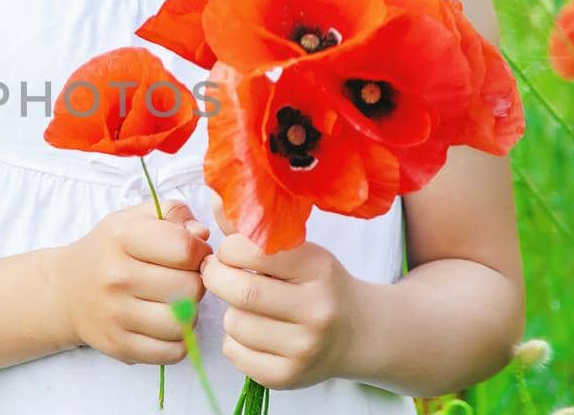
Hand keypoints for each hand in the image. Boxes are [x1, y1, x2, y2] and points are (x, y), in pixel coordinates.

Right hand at [53, 200, 212, 364]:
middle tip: (181, 280)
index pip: (185, 249)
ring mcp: (115, 314)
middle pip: (190, 288)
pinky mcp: (119, 345)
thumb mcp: (134, 219)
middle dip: (195, 283)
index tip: (191, 254)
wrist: (65, 290)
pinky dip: (178, 341)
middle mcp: (116, 276)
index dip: (199, 251)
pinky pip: (172, 352)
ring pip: (183, 323)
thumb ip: (173, 213)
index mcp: (122, 237)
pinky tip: (165, 325)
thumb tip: (202, 234)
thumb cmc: (109, 251)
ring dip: (188, 314)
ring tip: (175, 303)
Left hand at [201, 234, 360, 389]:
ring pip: (234, 323)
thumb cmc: (319, 284)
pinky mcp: (287, 377)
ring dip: (230, 311)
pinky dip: (234, 340)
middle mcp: (316, 310)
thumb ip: (254, 228)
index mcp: (318, 269)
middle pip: (241, 292)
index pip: (254, 251)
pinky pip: (234, 352)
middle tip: (219, 273)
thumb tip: (214, 197)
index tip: (230, 252)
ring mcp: (303, 348)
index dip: (229, 249)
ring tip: (249, 307)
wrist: (359, 333)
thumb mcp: (298, 250)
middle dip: (217, 278)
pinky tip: (256, 332)